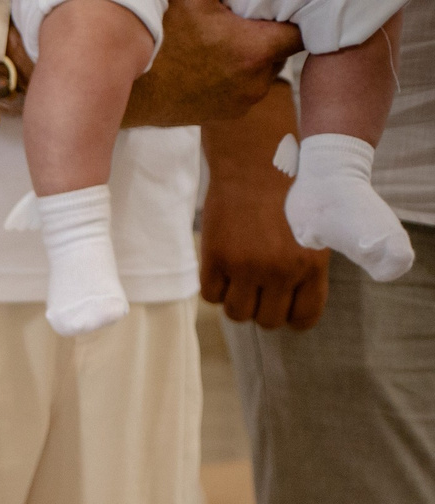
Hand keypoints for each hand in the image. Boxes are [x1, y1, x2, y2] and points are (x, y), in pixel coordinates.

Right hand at [124, 0, 298, 126]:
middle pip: (280, 54)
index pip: (301, 33)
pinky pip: (242, 91)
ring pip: (261, 73)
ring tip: (223, 47)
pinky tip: (210, 67)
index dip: (292, 19)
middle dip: (266, 39)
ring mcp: (239, 103)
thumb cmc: (160, 39)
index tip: (276, 14)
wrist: (125, 87)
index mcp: (256, 51)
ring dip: (250, 60)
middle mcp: (255, 83)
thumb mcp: (194, 0)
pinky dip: (234, 79)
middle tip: (242, 26)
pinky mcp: (223, 116)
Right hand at [201, 94, 329, 329]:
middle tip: (256, 288)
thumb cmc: (288, 194)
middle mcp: (281, 270)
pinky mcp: (217, 258)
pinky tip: (221, 266)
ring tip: (237, 278)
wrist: (256, 162)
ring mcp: (247, 266)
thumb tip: (283, 303)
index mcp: (311, 264)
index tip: (281, 304)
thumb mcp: (312, 232)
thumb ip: (303, 268)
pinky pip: (211, 295)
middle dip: (260, 308)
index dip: (290, 316)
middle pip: (266, 321)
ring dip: (235, 300)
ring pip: (236, 313)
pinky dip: (214, 286)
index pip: (303, 317)